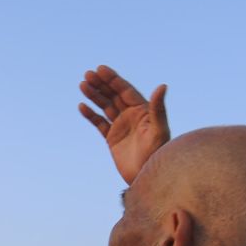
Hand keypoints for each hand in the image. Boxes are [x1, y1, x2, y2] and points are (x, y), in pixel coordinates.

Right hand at [77, 67, 168, 184]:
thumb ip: (158, 108)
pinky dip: (91, 115)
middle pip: (113, 95)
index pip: (125, 90)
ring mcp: (121, 126)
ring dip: (94, 96)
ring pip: (105, 106)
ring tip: (82, 85)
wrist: (146, 177)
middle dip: (101, 84)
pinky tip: (82, 106)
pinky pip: (99, 123)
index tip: (100, 69)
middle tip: (88, 74)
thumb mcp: (159, 130)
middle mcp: (132, 116)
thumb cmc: (158, 154)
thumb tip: (163, 85)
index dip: (113, 79)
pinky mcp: (112, 139)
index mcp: (143, 110)